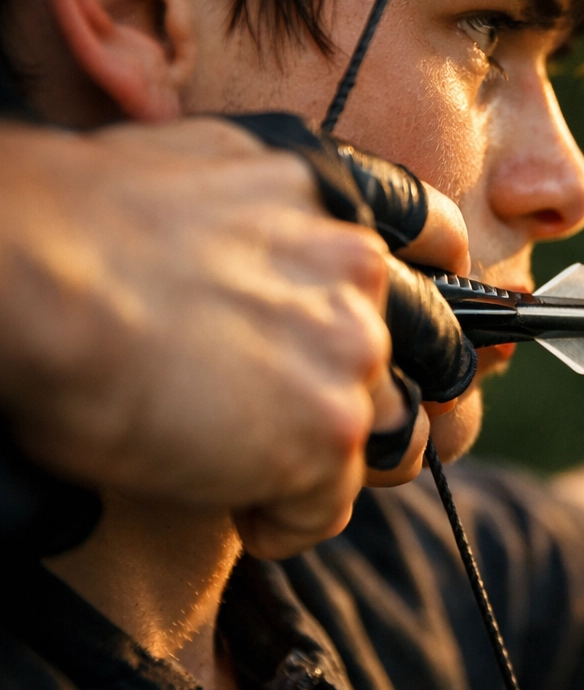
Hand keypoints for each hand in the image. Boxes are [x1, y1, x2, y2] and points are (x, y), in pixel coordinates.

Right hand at [0, 118, 466, 556]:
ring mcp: (352, 352)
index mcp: (333, 196)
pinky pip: (334, 503)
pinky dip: (294, 521)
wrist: (32, 275)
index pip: (436, 238)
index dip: (432, 286)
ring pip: (400, 431)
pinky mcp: (326, 433)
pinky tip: (246, 517)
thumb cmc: (74, 221)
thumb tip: (253, 231)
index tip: (414, 323)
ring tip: (285, 476)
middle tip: (340, 421)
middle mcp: (361, 269)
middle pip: (437, 347)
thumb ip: (263, 205)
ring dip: (351, 461)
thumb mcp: (199, 169)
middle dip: (404, 388)